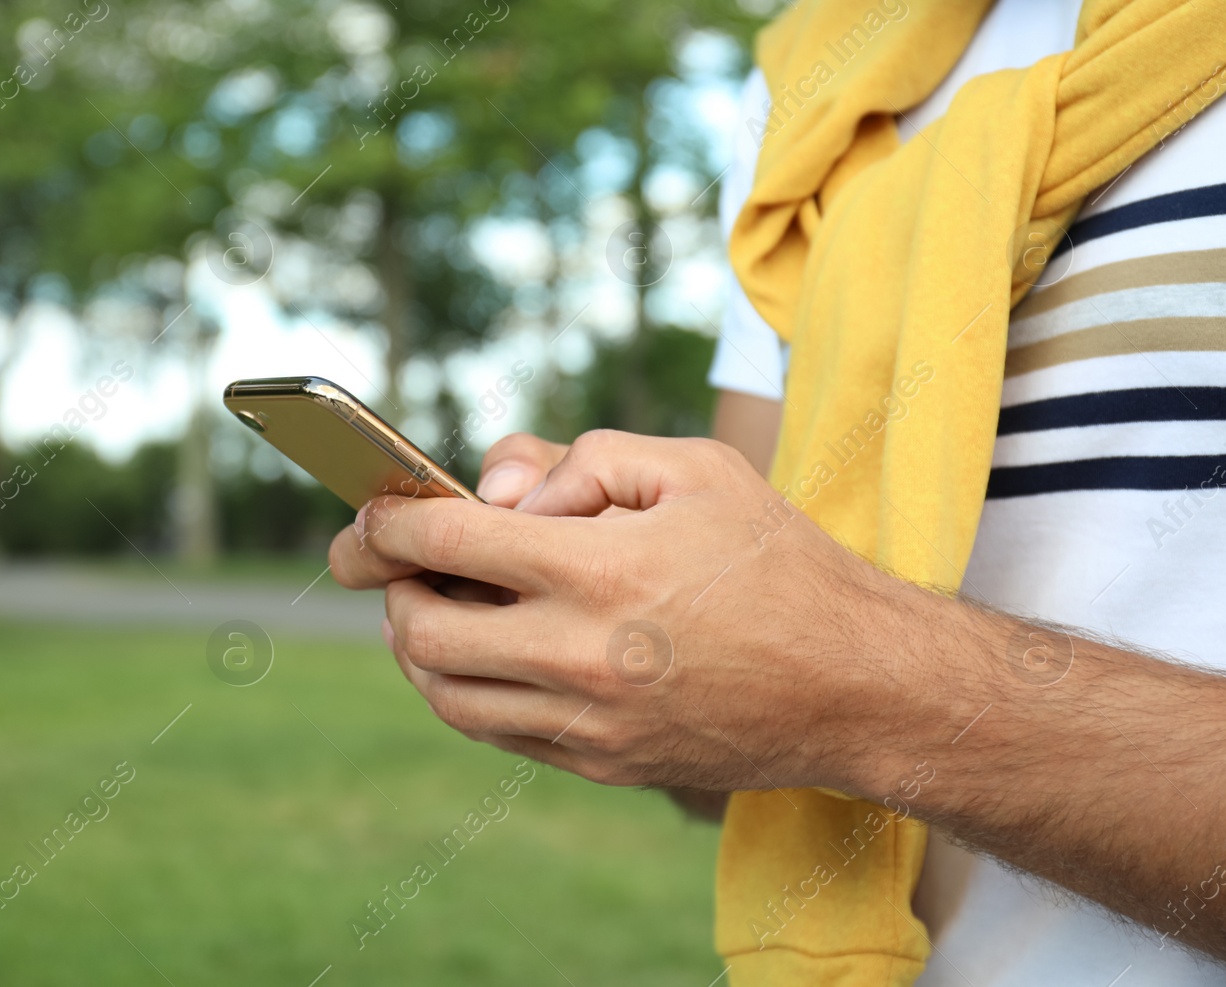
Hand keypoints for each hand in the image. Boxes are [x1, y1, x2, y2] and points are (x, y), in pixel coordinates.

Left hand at [352, 430, 936, 794]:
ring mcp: (588, 722)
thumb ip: (583, 461)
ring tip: (431, 604)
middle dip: (387, 589)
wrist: (854, 683)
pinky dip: (464, 689)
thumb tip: (496, 495)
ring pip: (445, 694)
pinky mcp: (600, 764)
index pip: (443, 541)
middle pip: (422, 629)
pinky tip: (484, 651)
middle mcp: (581, 654)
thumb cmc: (777, 561)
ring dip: (416, 645)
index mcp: (600, 569)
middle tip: (392, 562)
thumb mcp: (694, 467)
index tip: (370, 514)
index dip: (386, 521)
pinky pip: (495, 731)